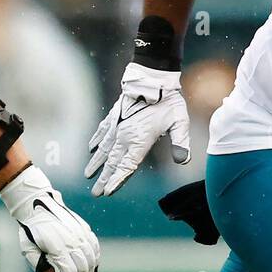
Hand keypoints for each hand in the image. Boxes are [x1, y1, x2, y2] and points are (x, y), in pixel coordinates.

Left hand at [0, 165, 99, 271]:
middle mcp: (71, 241)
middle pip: (83, 267)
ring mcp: (80, 234)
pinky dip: (96, 258)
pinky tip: (93, 266)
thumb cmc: (31, 229)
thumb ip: (38, 264)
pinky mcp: (84, 228)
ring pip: (92, 258)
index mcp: (56, 247)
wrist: (38, 204)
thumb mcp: (27, 248)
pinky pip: (95, 246)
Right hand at [85, 62, 190, 196]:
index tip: (107, 192)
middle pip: (112, 162)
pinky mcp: (114, 116)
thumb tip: (183, 160)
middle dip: (104, 179)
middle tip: (95, 193)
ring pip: (104, 149)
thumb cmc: (168, 101)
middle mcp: (125, 136)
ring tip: (88, 174)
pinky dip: (96, 141)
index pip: (126, 166)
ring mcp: (117, 126)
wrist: (152, 78)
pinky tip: (91, 148)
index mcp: (139, 141)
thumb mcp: (179, 122)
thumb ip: (181, 142)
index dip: (117, 180)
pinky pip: (102, 131)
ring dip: (96, 163)